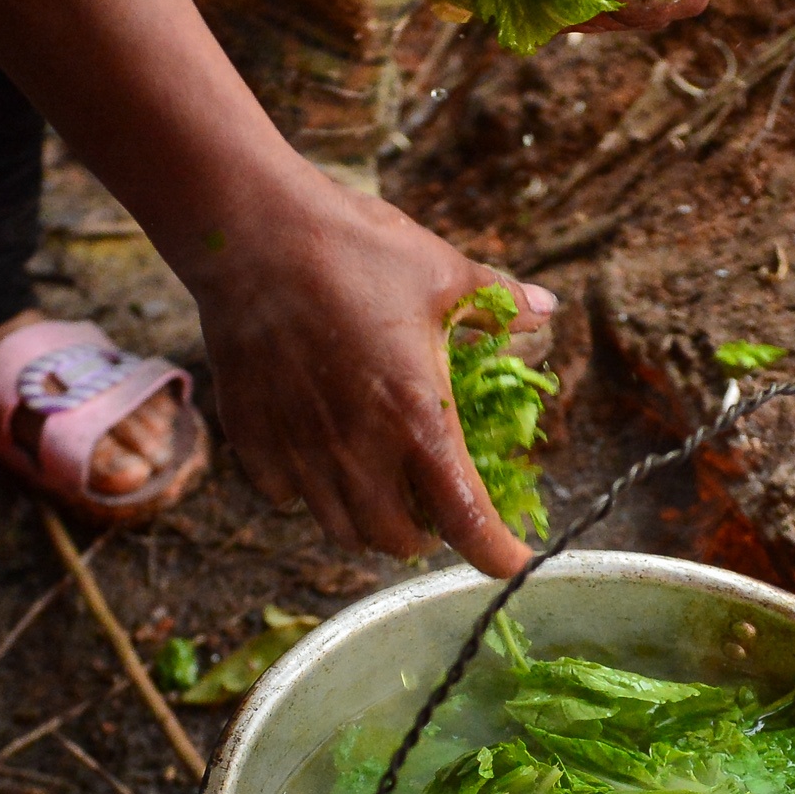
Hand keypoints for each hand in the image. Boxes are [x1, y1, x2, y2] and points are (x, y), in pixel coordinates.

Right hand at [185, 167, 557, 577]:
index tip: (512, 560)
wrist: (252, 233)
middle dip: (427, 536)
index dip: (496, 554)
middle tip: (437, 506)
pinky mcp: (253, 439)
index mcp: (417, 420)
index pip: (466, 521)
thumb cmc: (354, 248)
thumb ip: (497, 303)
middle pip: (398, 541)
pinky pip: (284, 496)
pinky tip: (318, 459)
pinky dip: (307, 493)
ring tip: (382, 492)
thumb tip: (543, 308)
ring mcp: (299, 451)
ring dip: (370, 522)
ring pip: (340, 529)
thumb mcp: (443, 272)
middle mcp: (358, 452)